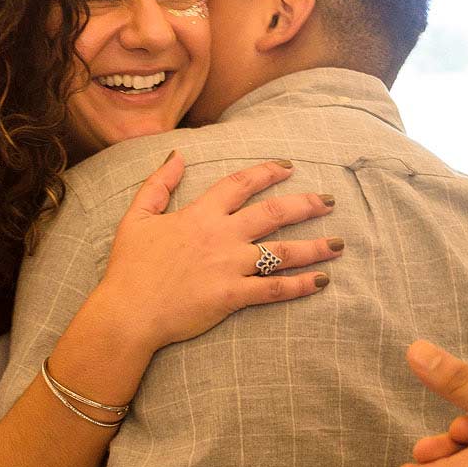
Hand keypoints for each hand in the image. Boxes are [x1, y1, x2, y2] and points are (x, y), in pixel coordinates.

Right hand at [87, 155, 342, 353]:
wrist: (128, 312)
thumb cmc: (129, 267)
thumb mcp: (137, 217)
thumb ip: (158, 184)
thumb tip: (177, 154)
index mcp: (200, 214)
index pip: (241, 184)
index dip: (267, 172)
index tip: (288, 167)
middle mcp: (221, 236)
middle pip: (273, 213)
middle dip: (306, 205)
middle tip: (330, 201)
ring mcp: (230, 266)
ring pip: (282, 252)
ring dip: (314, 246)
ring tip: (339, 244)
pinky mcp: (233, 296)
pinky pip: (274, 289)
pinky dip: (300, 285)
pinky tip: (321, 281)